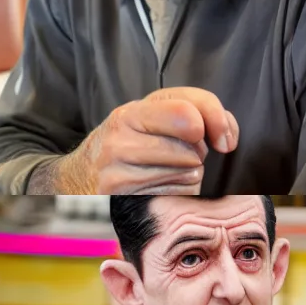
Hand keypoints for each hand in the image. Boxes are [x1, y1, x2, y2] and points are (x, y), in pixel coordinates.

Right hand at [49, 88, 238, 193]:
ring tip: (169, 169)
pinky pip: (176, 194)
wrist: (78, 178)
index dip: (216, 123)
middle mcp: (121, 135)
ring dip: (191, 174)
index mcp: (133, 111)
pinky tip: (162, 186)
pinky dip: (180, 192)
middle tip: (184, 153)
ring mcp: (117, 166)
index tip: (223, 140)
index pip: (188, 111)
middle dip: (200, 152)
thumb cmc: (129, 144)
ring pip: (188, 172)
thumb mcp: (152, 117)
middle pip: (192, 147)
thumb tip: (227, 137)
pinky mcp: (119, 193)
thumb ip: (194, 111)